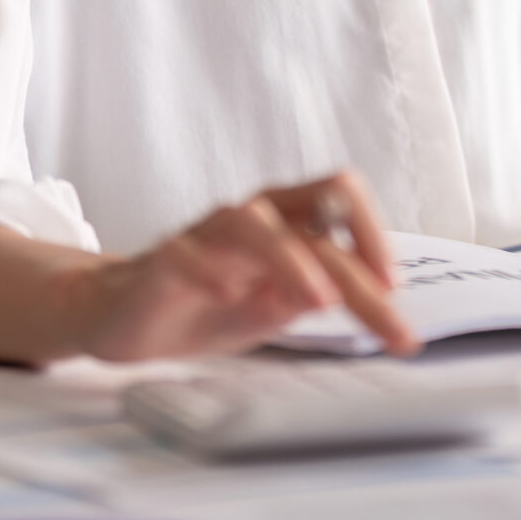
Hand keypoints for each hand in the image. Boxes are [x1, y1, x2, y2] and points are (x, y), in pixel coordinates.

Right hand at [63, 171, 417, 360]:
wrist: (126, 317)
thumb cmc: (208, 303)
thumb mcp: (275, 306)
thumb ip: (312, 294)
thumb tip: (357, 291)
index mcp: (286, 220)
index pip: (340, 202)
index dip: (373, 235)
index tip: (394, 286)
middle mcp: (252, 216)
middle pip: (312, 218)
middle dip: (356, 270)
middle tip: (385, 312)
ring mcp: (206, 234)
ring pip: (253, 223)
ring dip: (291, 259)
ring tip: (318, 299)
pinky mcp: (164, 259)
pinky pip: (185, 254)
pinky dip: (210, 269)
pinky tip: (229, 293)